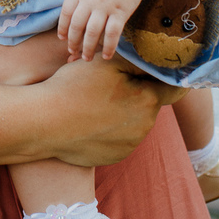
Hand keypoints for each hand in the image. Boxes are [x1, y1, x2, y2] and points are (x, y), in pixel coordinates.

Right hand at [42, 53, 179, 166]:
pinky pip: (121, 138)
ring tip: (96, 101)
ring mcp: (129, 145)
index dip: (169, 77)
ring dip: (124, 111)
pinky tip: (91, 120)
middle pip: (150, 104)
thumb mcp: (108, 63)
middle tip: (112, 83)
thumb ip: (138, 61)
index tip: (162, 71)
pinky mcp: (114, 157)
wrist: (44, 123)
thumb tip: (159, 61)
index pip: (174, 88)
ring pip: (135, 122)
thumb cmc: (75, 87)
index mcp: (148, 101)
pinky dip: (111, 129)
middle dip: (138, 93)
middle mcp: (144, 127)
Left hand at [57, 0, 147, 60]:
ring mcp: (105, 6)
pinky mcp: (121, 11)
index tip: (62, 38)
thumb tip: (74, 7)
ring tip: (87, 58)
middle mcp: (90, 0)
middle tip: (73, 52)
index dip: (63, 27)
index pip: (66, 13)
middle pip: (77, 25)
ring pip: (92, 32)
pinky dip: (108, 47)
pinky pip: (112, 33)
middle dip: (73, 42)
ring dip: (88, 48)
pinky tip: (107, 56)